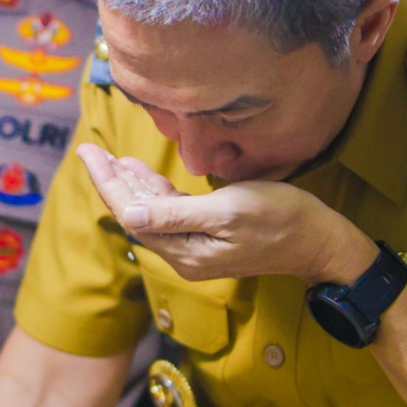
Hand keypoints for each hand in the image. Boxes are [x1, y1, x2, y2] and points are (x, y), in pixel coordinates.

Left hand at [76, 144, 372, 285]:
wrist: (319, 241)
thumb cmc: (281, 219)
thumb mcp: (228, 210)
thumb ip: (176, 214)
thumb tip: (128, 216)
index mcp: (185, 252)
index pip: (132, 215)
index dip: (108, 183)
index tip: (88, 152)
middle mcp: (184, 256)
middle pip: (137, 216)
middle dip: (113, 182)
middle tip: (91, 150)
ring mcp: (196, 249)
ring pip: (153, 215)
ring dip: (133, 186)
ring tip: (110, 159)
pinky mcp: (209, 238)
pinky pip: (172, 216)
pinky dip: (156, 194)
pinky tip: (144, 176)